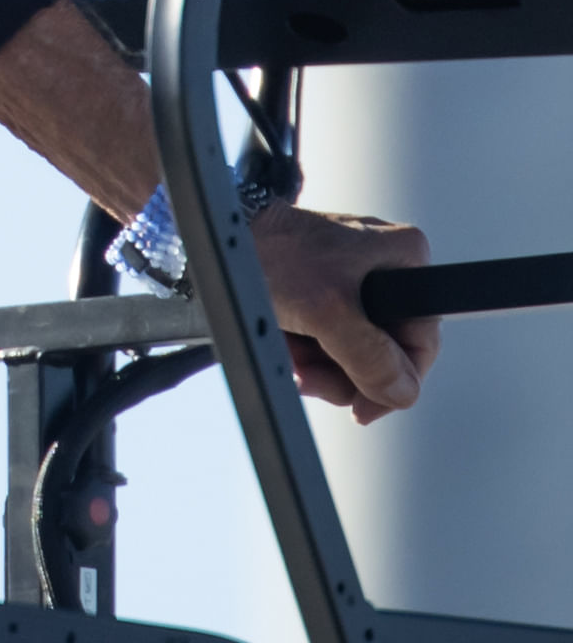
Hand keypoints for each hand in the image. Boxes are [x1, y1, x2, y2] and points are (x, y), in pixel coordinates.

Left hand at [250, 201, 438, 420]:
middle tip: (308, 375)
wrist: (221, 236)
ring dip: (317, 365)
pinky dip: (303, 351)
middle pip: (382, 352)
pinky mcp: (322, 294)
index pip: (422, 340)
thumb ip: (370, 357)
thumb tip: (401, 392)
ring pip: (351, 352)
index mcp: (405, 258)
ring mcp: (353, 283)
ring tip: (290, 354)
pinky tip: (284, 345)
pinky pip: (326, 340)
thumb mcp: (326, 310)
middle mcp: (385, 269)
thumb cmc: (270, 251)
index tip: (363, 407)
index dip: (395, 381)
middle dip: (342, 372)